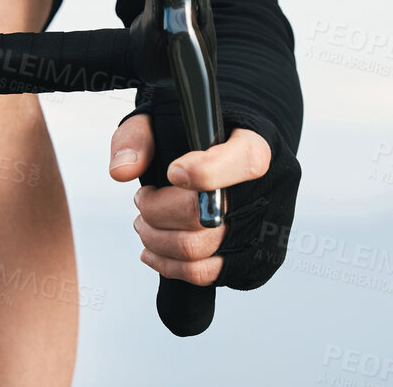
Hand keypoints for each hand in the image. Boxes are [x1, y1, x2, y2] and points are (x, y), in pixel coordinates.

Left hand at [108, 115, 272, 285]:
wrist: (228, 149)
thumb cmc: (193, 135)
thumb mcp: (161, 118)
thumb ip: (138, 137)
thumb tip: (122, 171)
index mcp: (255, 144)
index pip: (244, 163)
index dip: (204, 172)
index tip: (172, 172)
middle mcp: (269, 189)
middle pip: (206, 216)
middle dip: (156, 212)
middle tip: (141, 201)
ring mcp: (266, 229)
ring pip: (201, 251)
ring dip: (157, 241)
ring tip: (144, 224)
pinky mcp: (256, 258)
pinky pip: (208, 274)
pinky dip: (172, 266)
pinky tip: (154, 250)